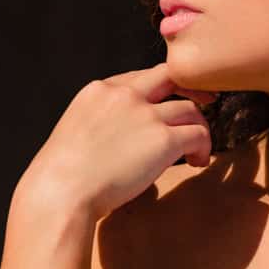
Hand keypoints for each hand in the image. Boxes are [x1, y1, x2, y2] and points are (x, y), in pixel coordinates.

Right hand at [19, 65, 216, 220]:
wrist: (61, 192)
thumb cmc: (61, 176)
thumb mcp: (77, 132)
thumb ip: (103, 123)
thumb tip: (124, 139)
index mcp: (99, 90)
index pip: (140, 77)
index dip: (159, 91)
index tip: (167, 105)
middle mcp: (124, 95)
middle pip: (170, 76)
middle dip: (191, 87)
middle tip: (207, 103)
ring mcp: (145, 115)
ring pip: (190, 108)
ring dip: (199, 128)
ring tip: (196, 151)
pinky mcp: (163, 139)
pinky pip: (198, 134)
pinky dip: (203, 147)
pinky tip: (196, 162)